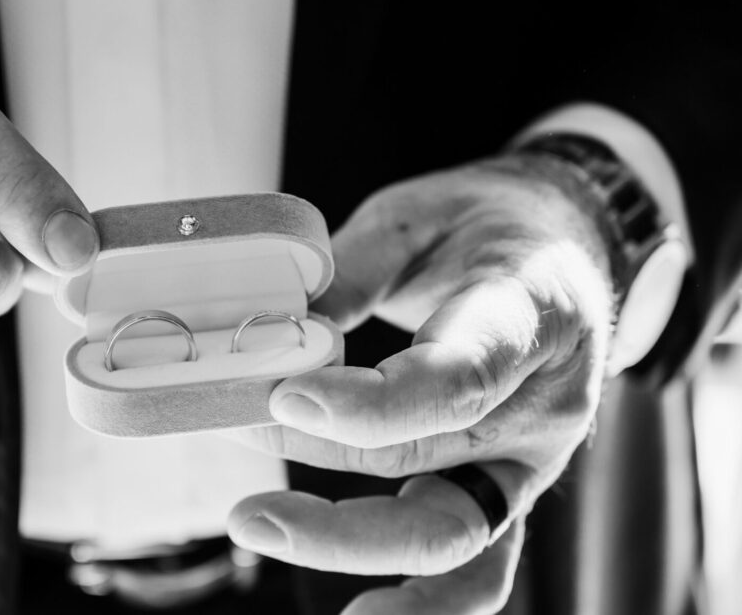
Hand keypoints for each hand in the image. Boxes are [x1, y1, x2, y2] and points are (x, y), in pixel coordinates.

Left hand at [227, 157, 614, 612]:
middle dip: (317, 449)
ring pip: (447, 530)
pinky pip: (477, 568)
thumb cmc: (485, 225)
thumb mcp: (416, 219)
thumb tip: (271, 331)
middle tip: (234, 422)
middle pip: (429, 454)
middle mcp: (544, 403)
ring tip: (254, 521)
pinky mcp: (506, 490)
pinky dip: (423, 603)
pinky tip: (361, 613)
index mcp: (534, 315)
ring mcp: (530, 460)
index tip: (287, 392)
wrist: (560, 246)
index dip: (374, 400)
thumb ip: (348, 272)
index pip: (461, 376)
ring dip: (345, 539)